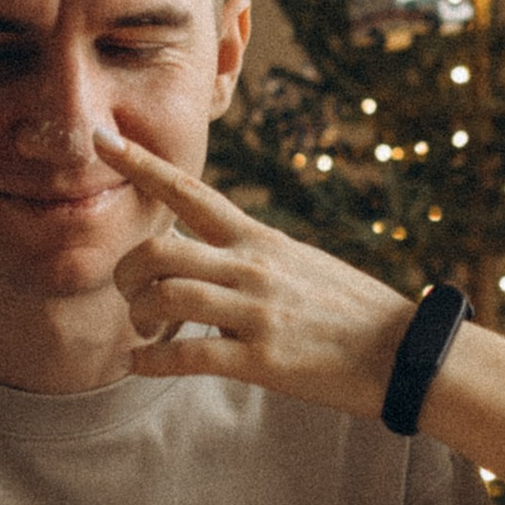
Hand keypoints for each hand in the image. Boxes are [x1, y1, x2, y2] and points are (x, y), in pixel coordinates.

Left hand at [103, 130, 414, 417]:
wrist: (404, 351)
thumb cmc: (350, 309)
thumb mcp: (299, 262)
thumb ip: (252, 254)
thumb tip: (213, 254)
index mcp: (258, 239)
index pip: (190, 191)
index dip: (140, 164)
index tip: (100, 138)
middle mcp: (252, 267)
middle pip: (160, 251)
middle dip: (127, 272)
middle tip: (129, 293)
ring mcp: (256, 312)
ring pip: (167, 298)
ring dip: (139, 316)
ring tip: (142, 333)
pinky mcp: (262, 359)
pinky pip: (187, 356)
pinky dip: (150, 362)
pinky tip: (138, 366)